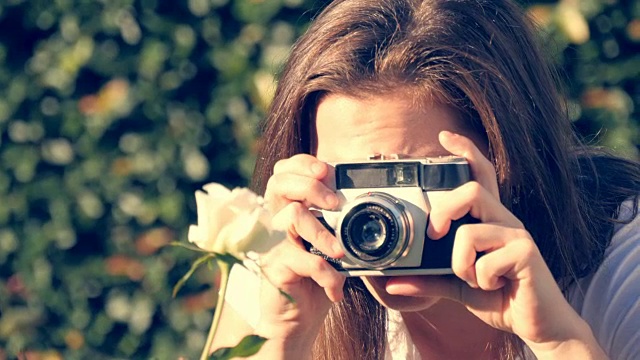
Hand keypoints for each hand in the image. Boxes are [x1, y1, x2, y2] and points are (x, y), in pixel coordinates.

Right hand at [254, 154, 345, 354]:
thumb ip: (339, 225)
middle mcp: (275, 221)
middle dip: (311, 186)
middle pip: (280, 182)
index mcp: (287, 209)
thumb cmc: (314, 281)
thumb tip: (369, 202)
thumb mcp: (330, 247)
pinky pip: (303, 260)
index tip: (326, 170)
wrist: (295, 322)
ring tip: (340, 252)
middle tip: (334, 203)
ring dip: (323, 233)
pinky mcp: (274, 267)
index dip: (302, 163)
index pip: (284, 171)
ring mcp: (271, 244)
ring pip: (293, 216)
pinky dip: (327, 274)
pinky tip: (336, 288)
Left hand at [384, 131, 605, 357]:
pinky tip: (494, 286)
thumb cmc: (500, 297)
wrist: (538, 325)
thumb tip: (392, 283)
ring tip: (471, 279)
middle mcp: (504, 220)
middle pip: (473, 189)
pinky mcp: (527, 254)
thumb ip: (428, 280)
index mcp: (489, 221)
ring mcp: (518, 235)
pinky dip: (479, 279)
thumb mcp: (457, 287)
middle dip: (445, 210)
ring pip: (472, 231)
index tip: (445, 137)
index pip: (481, 175)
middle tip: (434, 235)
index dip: (466, 152)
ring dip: (460, 262)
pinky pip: (486, 262)